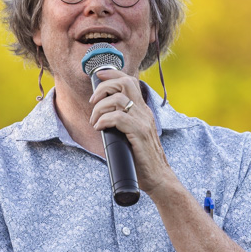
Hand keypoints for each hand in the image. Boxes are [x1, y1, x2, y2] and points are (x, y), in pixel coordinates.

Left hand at [89, 69, 172, 192]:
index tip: (98, 75)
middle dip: (104, 86)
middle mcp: (144, 112)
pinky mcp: (139, 133)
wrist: (158, 177)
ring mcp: (143, 121)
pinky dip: (103, 120)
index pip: (130, 81)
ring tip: (94, 121)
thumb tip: (101, 120)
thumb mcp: (131, 135)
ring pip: (118, 100)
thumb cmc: (142, 160)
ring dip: (100, 108)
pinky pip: (118, 118)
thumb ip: (121, 124)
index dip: (113, 74)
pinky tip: (99, 128)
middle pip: (125, 83)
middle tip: (92, 101)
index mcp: (142, 110)